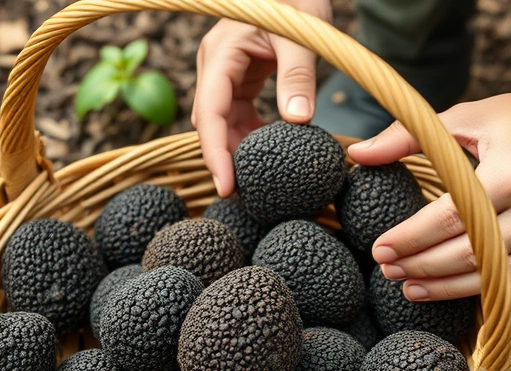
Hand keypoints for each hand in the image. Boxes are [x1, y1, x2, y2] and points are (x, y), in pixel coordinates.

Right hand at [191, 0, 330, 196]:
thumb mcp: (302, 35)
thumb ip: (298, 77)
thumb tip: (297, 121)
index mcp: (221, 53)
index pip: (208, 112)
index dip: (214, 152)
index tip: (227, 186)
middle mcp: (215, 64)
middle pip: (209, 121)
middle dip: (223, 157)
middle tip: (243, 195)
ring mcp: (225, 71)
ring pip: (221, 121)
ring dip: (236, 148)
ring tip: (256, 179)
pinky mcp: (239, 76)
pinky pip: (236, 113)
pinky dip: (248, 135)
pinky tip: (266, 152)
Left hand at [349, 79, 510, 330]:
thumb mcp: (472, 116)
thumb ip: (410, 135)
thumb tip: (356, 154)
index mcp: (510, 174)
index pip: (448, 219)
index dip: (409, 239)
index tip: (378, 249)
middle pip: (468, 254)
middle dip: (421, 267)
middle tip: (388, 271)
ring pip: (496, 278)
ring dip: (450, 291)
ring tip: (412, 290)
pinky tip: (483, 319)